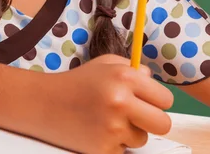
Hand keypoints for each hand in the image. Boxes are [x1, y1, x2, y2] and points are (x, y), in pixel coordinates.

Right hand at [40, 54, 173, 153]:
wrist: (44, 103)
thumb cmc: (77, 82)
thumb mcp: (104, 64)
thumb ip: (133, 68)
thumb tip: (153, 80)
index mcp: (124, 77)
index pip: (165, 98)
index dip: (156, 100)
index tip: (145, 100)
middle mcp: (121, 101)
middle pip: (163, 123)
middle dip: (152, 121)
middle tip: (135, 116)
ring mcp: (112, 127)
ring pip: (142, 139)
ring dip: (130, 132)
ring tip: (107, 120)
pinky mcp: (104, 149)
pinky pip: (124, 150)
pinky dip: (114, 144)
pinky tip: (97, 130)